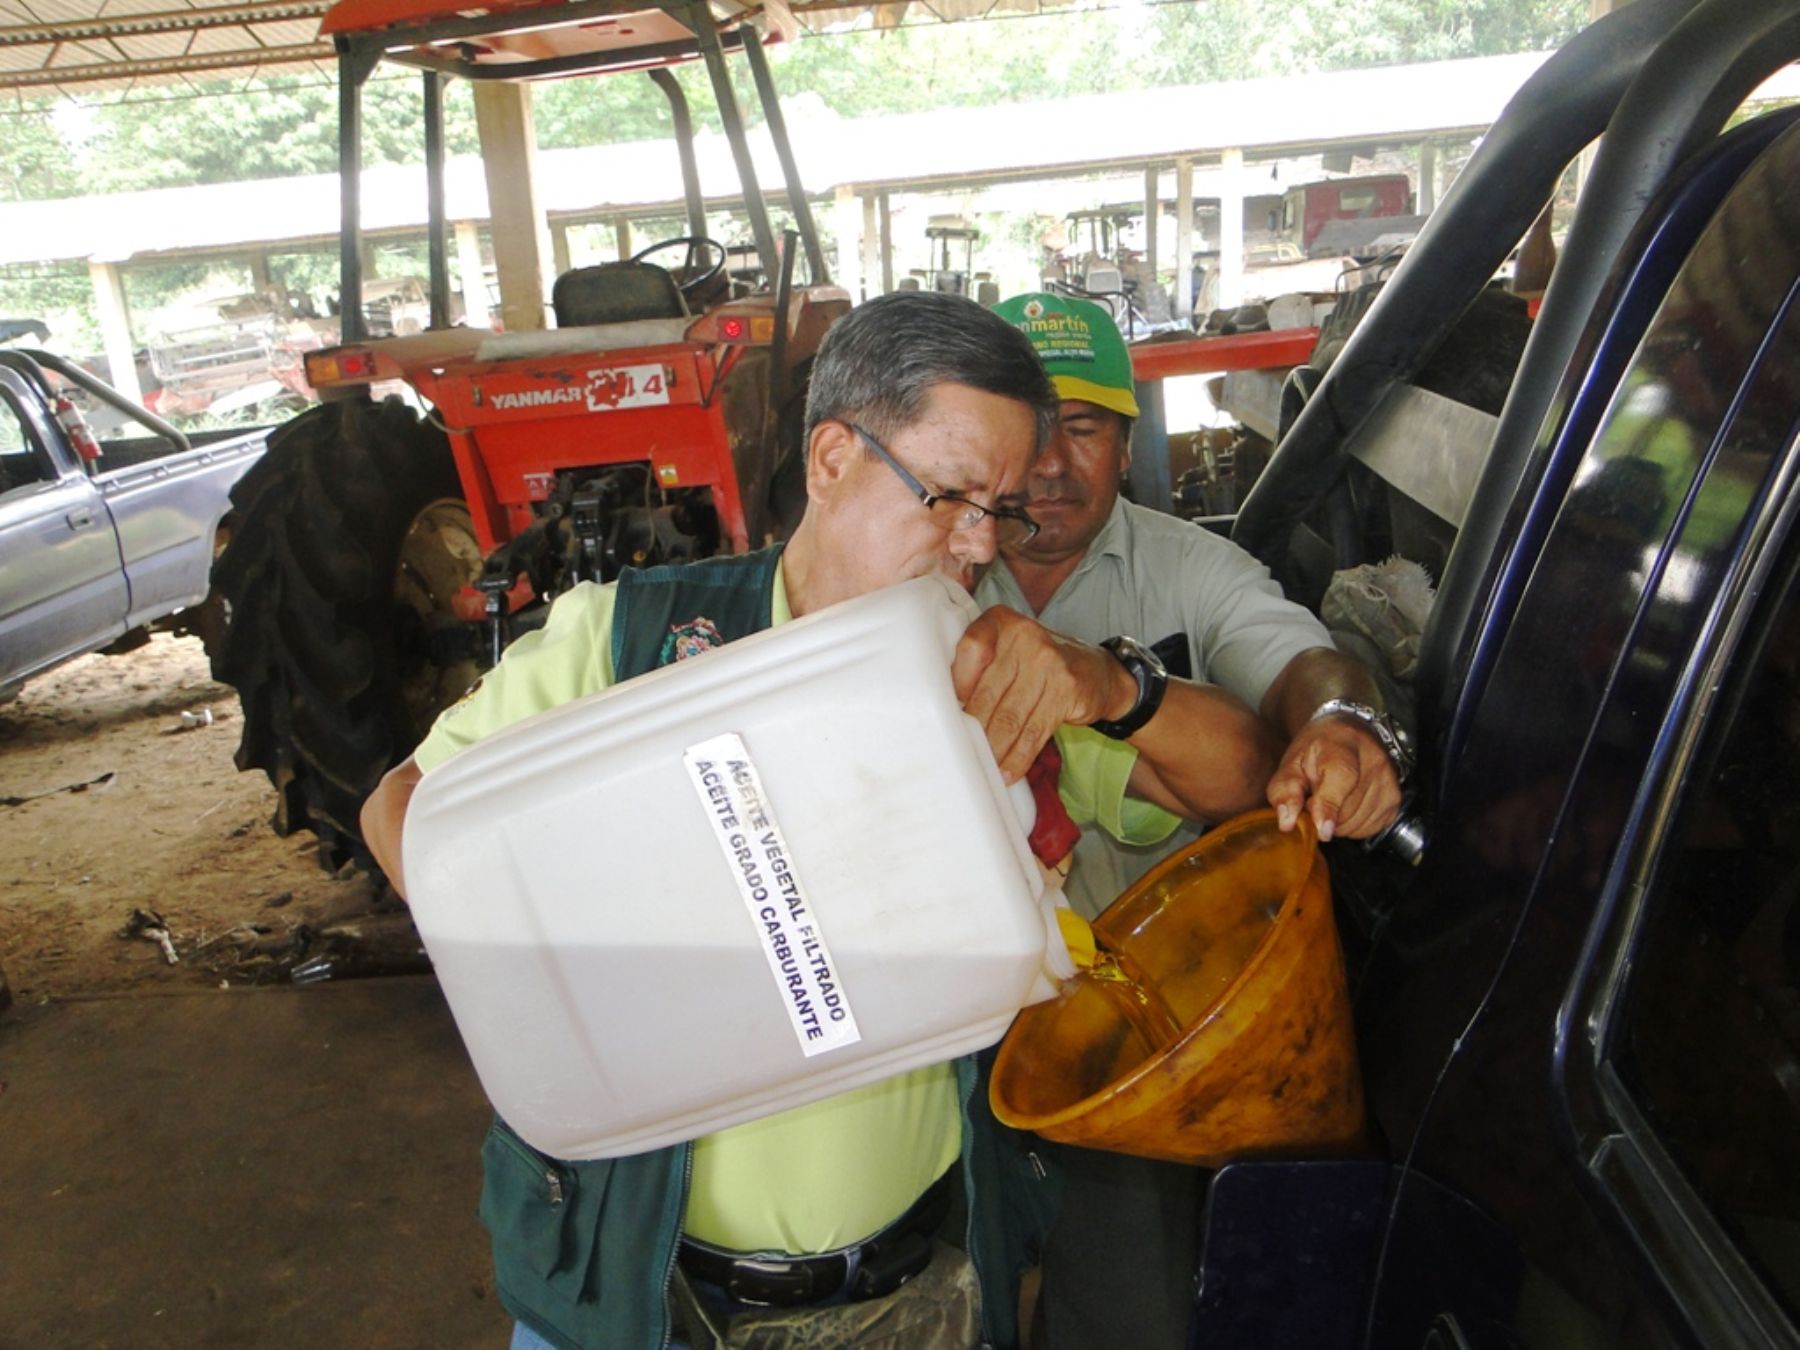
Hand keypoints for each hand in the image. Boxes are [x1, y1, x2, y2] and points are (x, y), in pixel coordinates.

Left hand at [952, 607, 1130, 782]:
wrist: (1098, 671)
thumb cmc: (1041, 663)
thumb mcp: (1010, 650)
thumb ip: (981, 667)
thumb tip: (949, 708)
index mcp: (1004, 622)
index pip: (971, 647)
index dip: (958, 681)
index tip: (953, 708)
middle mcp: (1026, 637)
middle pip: (988, 693)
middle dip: (974, 729)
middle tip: (963, 752)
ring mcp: (1049, 663)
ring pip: (1010, 718)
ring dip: (995, 750)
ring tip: (985, 768)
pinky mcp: (1066, 691)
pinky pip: (1033, 732)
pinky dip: (1018, 757)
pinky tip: (1009, 771)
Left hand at [1266, 715, 1402, 841]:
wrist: (1351, 733)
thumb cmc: (1319, 749)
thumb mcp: (1292, 762)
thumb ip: (1285, 791)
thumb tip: (1287, 822)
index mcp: (1342, 746)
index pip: (1341, 779)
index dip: (1328, 807)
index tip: (1321, 830)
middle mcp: (1373, 763)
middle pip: (1345, 812)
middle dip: (1322, 815)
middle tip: (1314, 796)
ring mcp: (1388, 782)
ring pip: (1355, 826)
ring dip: (1337, 821)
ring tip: (1332, 796)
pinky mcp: (1395, 799)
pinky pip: (1367, 829)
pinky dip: (1352, 824)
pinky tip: (1347, 803)